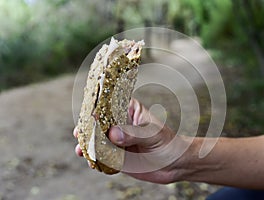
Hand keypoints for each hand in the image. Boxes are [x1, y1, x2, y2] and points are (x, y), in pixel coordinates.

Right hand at [73, 98, 188, 183]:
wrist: (174, 164)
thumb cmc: (167, 142)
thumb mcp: (152, 134)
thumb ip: (133, 133)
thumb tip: (113, 134)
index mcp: (129, 110)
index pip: (110, 104)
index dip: (97, 107)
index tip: (88, 112)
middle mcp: (120, 124)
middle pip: (99, 123)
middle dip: (88, 127)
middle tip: (80, 132)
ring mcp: (116, 140)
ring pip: (97, 140)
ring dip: (88, 144)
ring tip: (81, 150)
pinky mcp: (116, 156)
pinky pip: (102, 157)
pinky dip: (95, 159)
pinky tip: (91, 161)